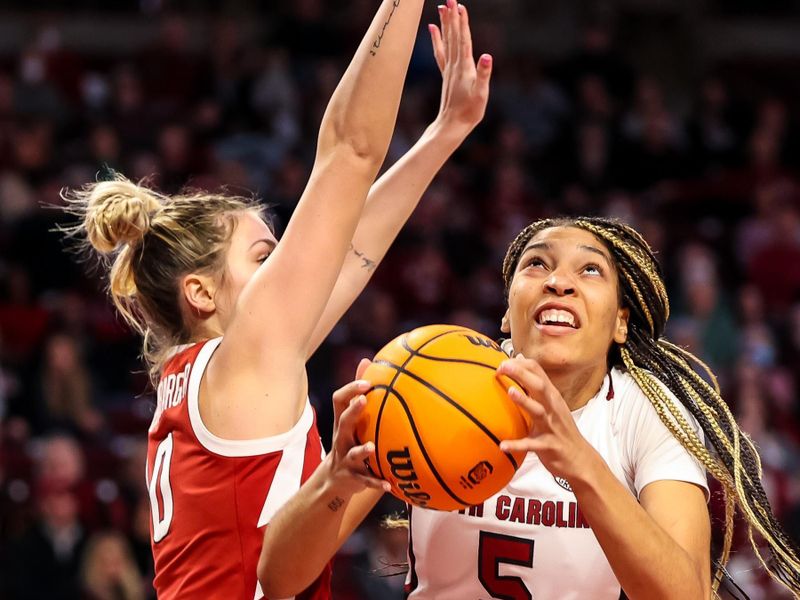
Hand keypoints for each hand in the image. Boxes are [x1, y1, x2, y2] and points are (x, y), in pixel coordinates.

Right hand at [328, 359, 390, 494]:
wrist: (334, 481)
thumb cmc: (351, 443)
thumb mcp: (353, 422)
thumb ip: (360, 397)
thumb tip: (369, 362)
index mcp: (343, 423)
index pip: (339, 401)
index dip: (350, 390)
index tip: (366, 381)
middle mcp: (342, 439)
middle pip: (342, 422)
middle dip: (352, 411)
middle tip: (363, 400)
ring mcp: (346, 459)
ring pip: (353, 453)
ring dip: (362, 450)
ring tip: (372, 447)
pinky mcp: (353, 478)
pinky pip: (365, 481)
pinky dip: (377, 483)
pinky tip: (390, 485)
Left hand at [429, 1, 491, 133]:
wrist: (451, 125)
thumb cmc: (469, 112)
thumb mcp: (481, 94)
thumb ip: (484, 74)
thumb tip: (488, 55)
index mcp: (465, 68)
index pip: (463, 40)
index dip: (462, 23)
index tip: (460, 6)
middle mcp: (455, 65)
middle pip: (453, 37)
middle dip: (452, 17)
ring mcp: (449, 69)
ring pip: (446, 42)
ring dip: (444, 24)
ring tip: (442, 7)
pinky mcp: (446, 74)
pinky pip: (440, 52)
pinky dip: (436, 39)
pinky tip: (432, 29)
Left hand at [496, 355, 598, 480]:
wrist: (580, 458)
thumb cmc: (560, 429)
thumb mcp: (551, 404)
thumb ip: (535, 385)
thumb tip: (519, 360)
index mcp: (551, 396)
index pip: (538, 371)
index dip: (520, 364)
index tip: (502, 364)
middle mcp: (553, 407)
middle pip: (539, 386)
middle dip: (521, 374)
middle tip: (502, 367)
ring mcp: (551, 426)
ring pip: (538, 411)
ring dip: (524, 401)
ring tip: (510, 392)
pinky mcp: (548, 446)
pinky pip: (532, 445)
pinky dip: (518, 445)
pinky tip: (503, 445)